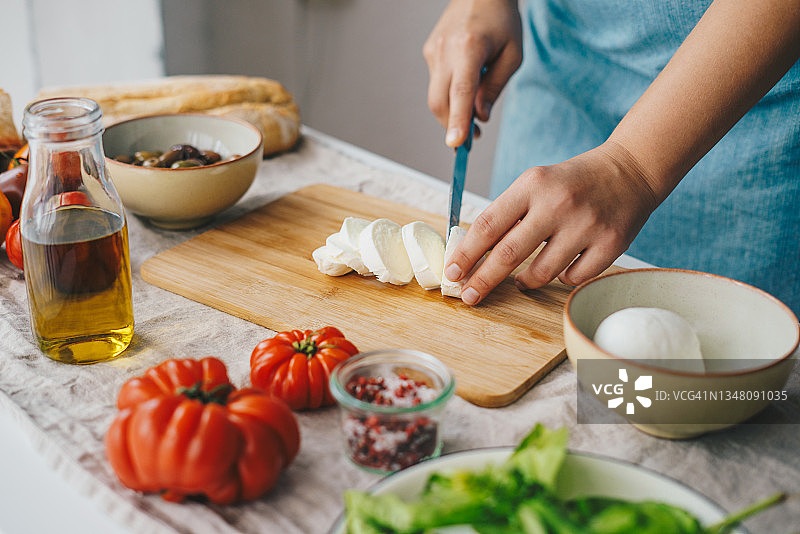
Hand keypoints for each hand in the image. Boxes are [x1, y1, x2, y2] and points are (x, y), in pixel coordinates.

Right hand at [423, 0, 521, 146]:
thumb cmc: (502, 21)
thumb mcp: (512, 56)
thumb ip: (495, 88)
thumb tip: (480, 118)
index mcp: (469, 48)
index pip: (460, 92)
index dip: (457, 121)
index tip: (455, 144)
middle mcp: (445, 50)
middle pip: (439, 102)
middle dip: (452, 125)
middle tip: (469, 141)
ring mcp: (433, 51)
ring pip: (436, 96)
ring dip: (452, 111)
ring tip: (472, 115)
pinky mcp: (429, 52)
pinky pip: (437, 83)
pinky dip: (449, 94)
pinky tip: (465, 84)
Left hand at [444, 142, 660, 304]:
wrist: (629, 171)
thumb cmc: (571, 183)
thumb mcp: (535, 184)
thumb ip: (507, 214)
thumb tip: (471, 254)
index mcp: (532, 185)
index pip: (488, 225)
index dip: (465, 254)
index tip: (451, 273)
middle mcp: (558, 204)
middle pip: (508, 254)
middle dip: (482, 280)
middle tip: (468, 296)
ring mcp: (586, 225)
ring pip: (541, 273)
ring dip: (524, 282)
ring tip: (519, 281)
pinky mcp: (611, 244)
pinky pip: (572, 278)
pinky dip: (561, 278)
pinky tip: (562, 266)